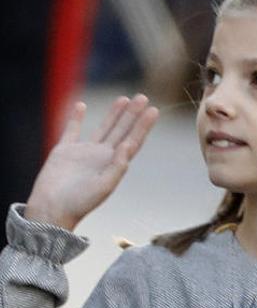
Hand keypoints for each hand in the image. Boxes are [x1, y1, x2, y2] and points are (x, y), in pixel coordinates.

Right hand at [25, 95, 158, 230]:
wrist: (51, 210)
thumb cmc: (79, 203)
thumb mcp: (103, 186)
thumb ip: (117, 166)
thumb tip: (127, 145)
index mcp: (114, 165)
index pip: (133, 141)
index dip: (143, 126)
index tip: (154, 110)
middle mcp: (102, 157)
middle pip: (122, 131)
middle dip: (133, 115)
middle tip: (143, 97)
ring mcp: (84, 153)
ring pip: (103, 128)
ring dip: (114, 114)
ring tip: (124, 98)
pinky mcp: (64, 151)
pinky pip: (72, 130)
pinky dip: (76, 118)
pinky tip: (82, 105)